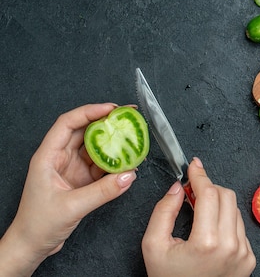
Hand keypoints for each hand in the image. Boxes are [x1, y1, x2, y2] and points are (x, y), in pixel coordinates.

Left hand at [0, 103, 136, 276]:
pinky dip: (114, 163)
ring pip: (95, 147)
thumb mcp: (72, 206)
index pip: (68, 124)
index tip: (111, 109)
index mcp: (48, 156)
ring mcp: (71, 168)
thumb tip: (129, 175)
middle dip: (106, 122)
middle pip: (84, 131)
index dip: (89, 112)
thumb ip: (103, 191)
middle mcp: (59, 158)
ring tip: (131, 138)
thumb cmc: (38, 224)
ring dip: (113, 143)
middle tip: (127, 117)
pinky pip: (101, 165)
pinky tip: (127, 162)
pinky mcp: (81, 180)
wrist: (32, 245)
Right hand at [142, 157, 255, 276]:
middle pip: (226, 196)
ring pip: (234, 210)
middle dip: (209, 188)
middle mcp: (231, 246)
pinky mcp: (250, 259)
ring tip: (199, 215)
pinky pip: (239, 228)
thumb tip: (177, 187)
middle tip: (192, 192)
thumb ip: (163, 211)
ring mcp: (244, 253)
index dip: (199, 175)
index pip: (209, 193)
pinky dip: (225, 222)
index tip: (193, 165)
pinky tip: (210, 232)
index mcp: (207, 242)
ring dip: (218, 205)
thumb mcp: (153, 246)